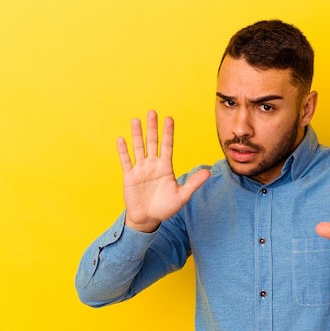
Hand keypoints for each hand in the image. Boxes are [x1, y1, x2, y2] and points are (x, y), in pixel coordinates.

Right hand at [117, 110, 209, 231]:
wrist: (148, 218)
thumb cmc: (165, 208)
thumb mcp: (182, 196)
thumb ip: (193, 183)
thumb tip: (208, 172)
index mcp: (165, 167)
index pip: (167, 146)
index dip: (168, 133)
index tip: (169, 119)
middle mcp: (152, 165)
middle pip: (152, 142)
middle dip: (152, 128)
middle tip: (153, 112)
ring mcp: (140, 169)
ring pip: (138, 148)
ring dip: (137, 135)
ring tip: (136, 120)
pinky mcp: (129, 176)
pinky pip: (126, 161)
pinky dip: (123, 151)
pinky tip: (121, 139)